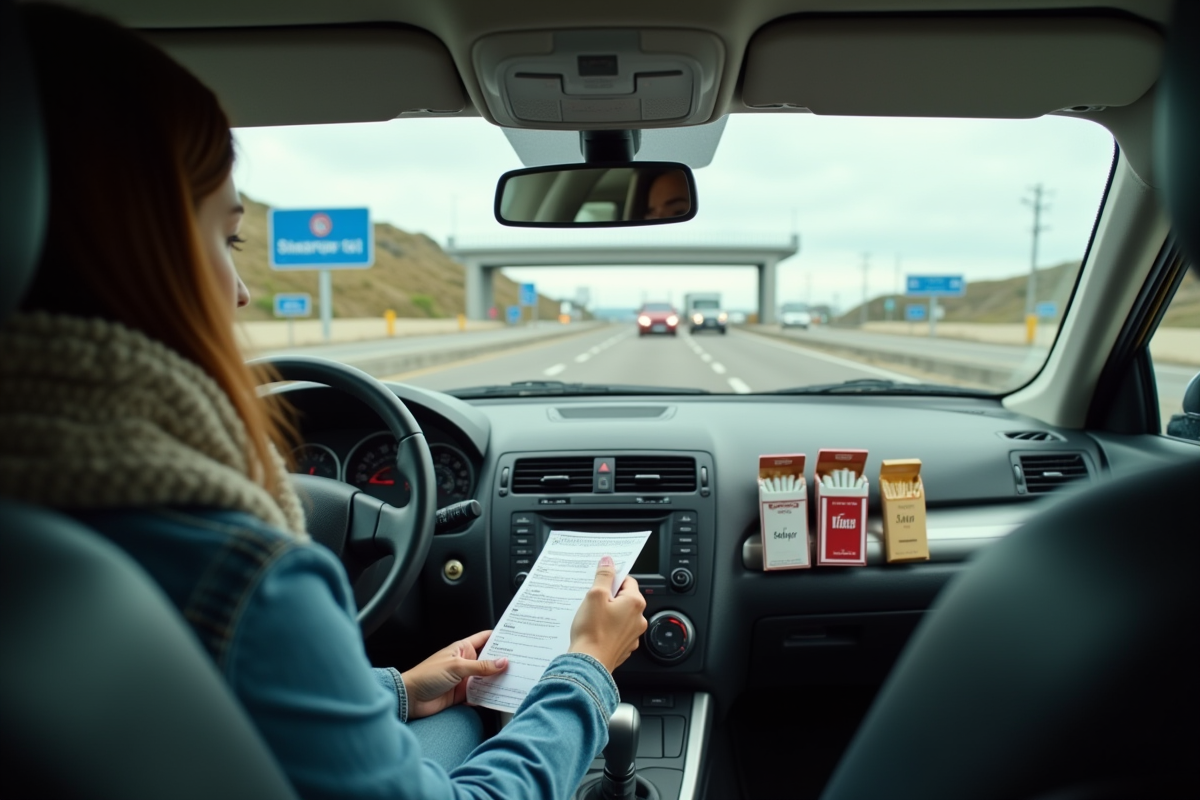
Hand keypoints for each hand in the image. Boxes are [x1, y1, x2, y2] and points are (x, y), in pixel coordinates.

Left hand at [400, 630, 507, 719]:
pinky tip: (499, 696)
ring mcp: (465, 679)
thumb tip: (502, 662)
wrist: (410, 698)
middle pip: (490, 660)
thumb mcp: (456, 667)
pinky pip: (480, 694)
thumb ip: (481, 666)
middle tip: (522, 662)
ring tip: (515, 680)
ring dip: (498, 680)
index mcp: (463, 648)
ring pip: (487, 678)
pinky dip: (489, 696)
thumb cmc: (426, 675)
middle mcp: (466, 662)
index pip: (485, 638)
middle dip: (503, 662)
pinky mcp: (463, 694)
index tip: (516, 638)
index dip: (500, 637)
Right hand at [568, 556, 648, 672]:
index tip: (601, 583)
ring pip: (621, 615)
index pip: (628, 581)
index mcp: (635, 603)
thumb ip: (604, 576)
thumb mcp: (595, 595)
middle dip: (609, 598)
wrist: (589, 664)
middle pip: (625, 598)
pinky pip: (617, 631)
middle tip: (593, 602)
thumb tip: (608, 561)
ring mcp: (633, 634)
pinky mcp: (625, 646)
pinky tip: (595, 630)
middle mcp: (639, 619)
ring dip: (609, 614)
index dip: (612, 580)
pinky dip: (608, 629)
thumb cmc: (592, 632)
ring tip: (593, 618)